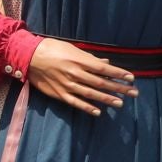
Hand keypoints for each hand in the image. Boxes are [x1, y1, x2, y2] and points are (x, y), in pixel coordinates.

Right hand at [23, 38, 138, 115]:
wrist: (28, 56)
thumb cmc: (52, 49)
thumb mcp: (72, 48)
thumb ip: (89, 58)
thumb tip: (106, 63)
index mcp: (79, 60)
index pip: (104, 69)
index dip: (119, 74)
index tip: (131, 78)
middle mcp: (75, 73)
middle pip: (101, 82)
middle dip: (119, 88)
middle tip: (134, 93)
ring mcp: (67, 85)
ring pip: (91, 94)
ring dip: (107, 99)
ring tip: (121, 103)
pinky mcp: (59, 94)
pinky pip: (76, 102)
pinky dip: (87, 108)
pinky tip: (98, 112)